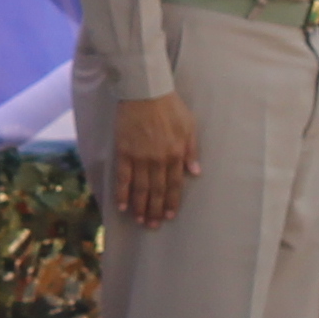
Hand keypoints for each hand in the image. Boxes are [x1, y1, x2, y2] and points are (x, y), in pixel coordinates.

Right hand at [111, 93, 200, 227]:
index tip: (169, 216)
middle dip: (155, 210)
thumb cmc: (170, 106)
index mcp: (176, 154)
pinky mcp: (124, 152)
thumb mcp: (189, 126)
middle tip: (153, 225)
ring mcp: (140, 157)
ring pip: (141, 189)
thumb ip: (192, 150)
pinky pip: (124, 178)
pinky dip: (123, 193)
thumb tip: (195, 172)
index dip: (171, 202)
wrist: (145, 91)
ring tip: (140, 221)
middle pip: (157, 191)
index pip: (175, 185)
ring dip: (141, 207)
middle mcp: (159, 160)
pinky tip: (123, 206)